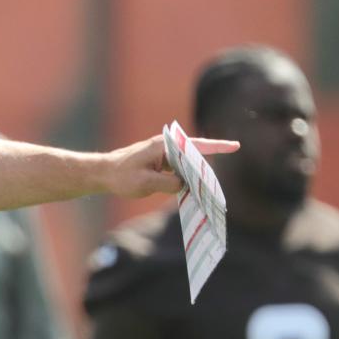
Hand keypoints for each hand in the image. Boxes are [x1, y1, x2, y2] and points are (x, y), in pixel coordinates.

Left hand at [103, 133, 237, 198]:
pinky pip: (178, 171)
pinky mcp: (160, 164)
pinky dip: (184, 180)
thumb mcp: (145, 183)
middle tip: (214, 188)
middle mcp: (165, 147)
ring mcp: (163, 155)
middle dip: (205, 170)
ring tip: (202, 192)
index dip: (217, 147)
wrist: (102, 173)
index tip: (236, 146)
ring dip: (194, 177)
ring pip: (186, 166)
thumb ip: (168, 184)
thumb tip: (186, 185)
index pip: (196, 146)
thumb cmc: (120, 176)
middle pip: (193, 157)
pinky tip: (188, 192)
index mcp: (163, 147)